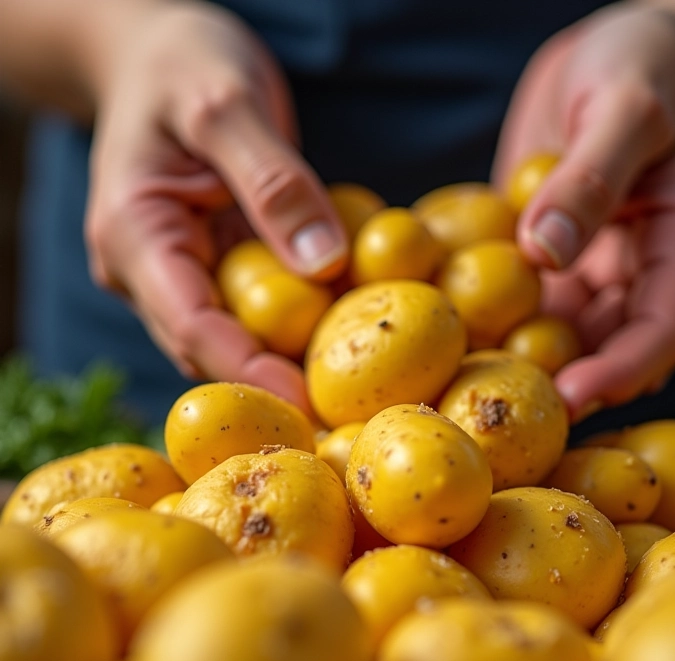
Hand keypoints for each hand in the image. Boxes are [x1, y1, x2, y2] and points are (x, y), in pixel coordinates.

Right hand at [85, 2, 347, 412]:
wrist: (158, 54)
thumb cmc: (182, 64)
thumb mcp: (226, 104)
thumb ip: (273, 180)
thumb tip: (324, 261)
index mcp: (133, 234)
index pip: (191, 326)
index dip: (250, 371)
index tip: (310, 403)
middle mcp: (148, 269)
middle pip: (211, 348)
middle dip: (275, 378)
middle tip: (344, 404)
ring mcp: (179, 272)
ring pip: (235, 335)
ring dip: (290, 353)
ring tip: (353, 366)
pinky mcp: (211, 266)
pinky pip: (255, 304)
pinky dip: (297, 314)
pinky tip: (342, 317)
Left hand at [493, 4, 674, 422]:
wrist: (619, 52)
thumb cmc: (645, 64)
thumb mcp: (626, 106)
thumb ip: (592, 178)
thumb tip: (546, 251)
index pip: (663, 330)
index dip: (619, 372)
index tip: (570, 401)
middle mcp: (639, 272)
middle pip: (608, 351)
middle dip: (562, 386)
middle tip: (504, 414)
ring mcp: (592, 270)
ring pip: (560, 336)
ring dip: (520, 362)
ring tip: (465, 384)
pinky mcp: (549, 260)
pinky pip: (522, 301)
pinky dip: (493, 320)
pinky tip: (450, 334)